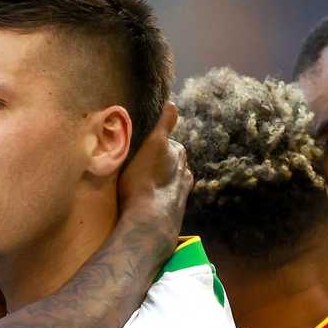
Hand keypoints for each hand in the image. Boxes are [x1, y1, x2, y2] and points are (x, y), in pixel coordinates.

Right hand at [117, 103, 192, 237]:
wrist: (149, 224)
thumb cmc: (145, 181)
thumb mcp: (153, 145)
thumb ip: (164, 124)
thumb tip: (173, 104)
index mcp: (179, 157)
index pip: (171, 144)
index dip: (158, 144)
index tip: (144, 147)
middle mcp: (185, 175)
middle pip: (174, 163)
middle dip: (162, 163)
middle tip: (142, 165)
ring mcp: (181, 196)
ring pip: (172, 183)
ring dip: (162, 182)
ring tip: (144, 184)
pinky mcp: (174, 214)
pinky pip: (167, 201)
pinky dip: (160, 199)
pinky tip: (148, 202)